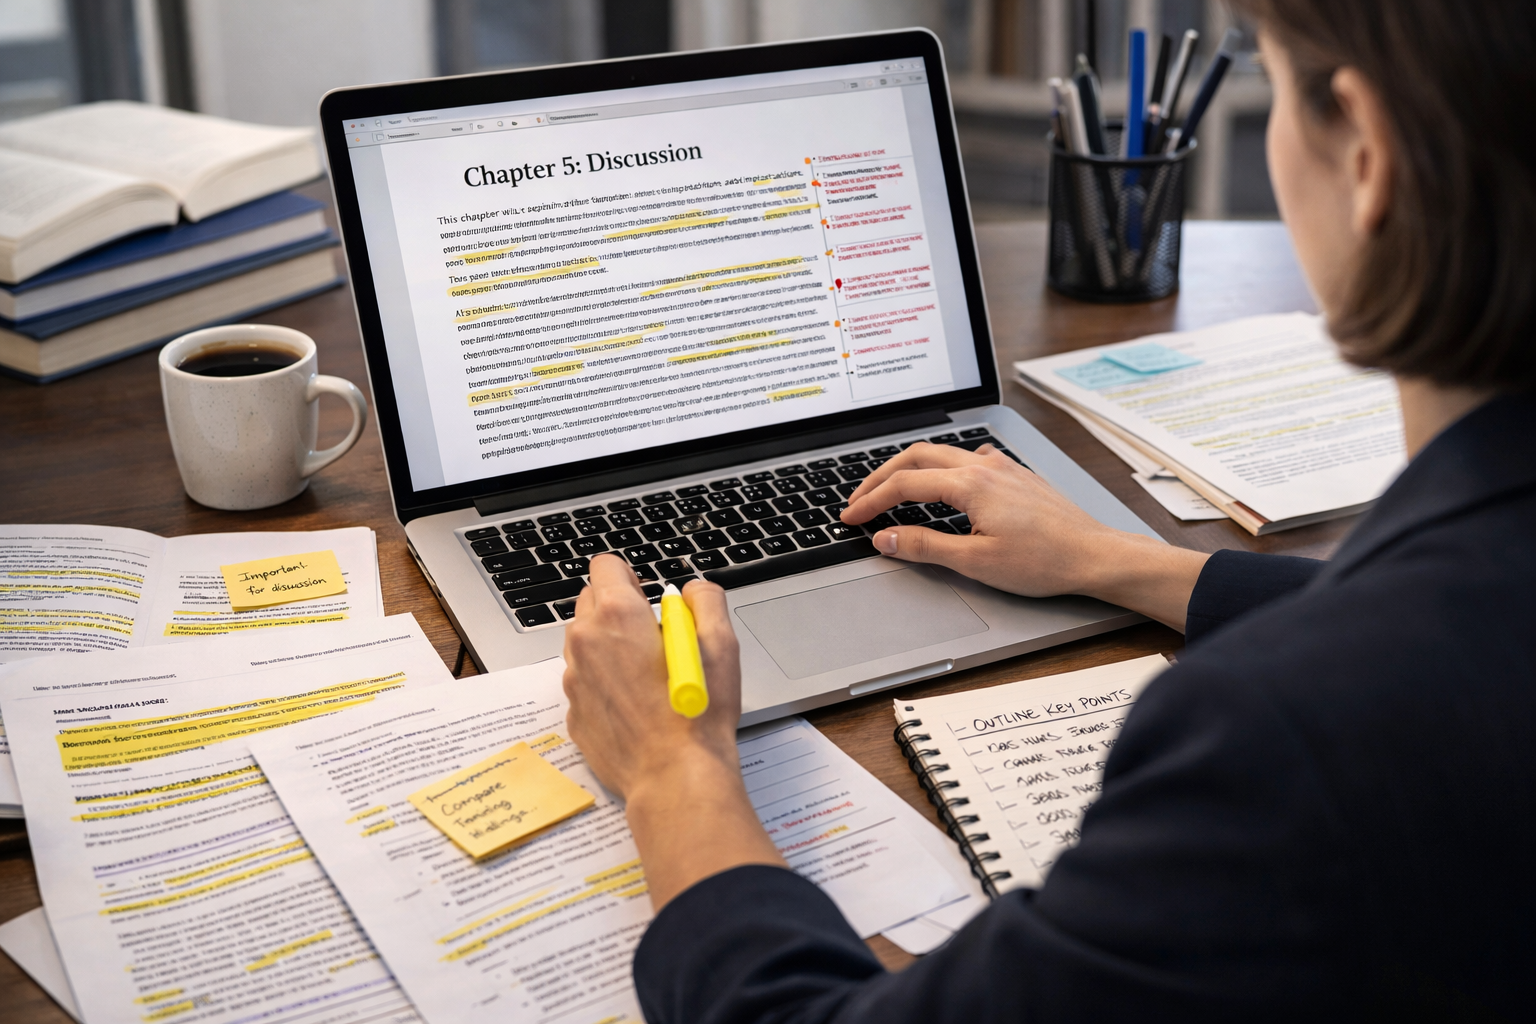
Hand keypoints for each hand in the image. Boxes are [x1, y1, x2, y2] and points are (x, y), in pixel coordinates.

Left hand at [562, 554, 782, 907]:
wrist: (675, 778)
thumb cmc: (697, 715)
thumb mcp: (721, 643)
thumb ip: (705, 600)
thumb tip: (691, 590)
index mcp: (619, 616)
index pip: (605, 567)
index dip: (629, 577)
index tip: (646, 597)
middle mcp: (587, 642)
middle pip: (590, 602)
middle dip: (618, 610)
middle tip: (653, 638)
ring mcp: (575, 680)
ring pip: (585, 644)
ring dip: (610, 648)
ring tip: (647, 676)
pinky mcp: (575, 713)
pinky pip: (586, 683)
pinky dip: (605, 685)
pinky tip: (636, 707)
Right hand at [841, 442, 1208, 629]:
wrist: (1095, 555)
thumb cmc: (1045, 561)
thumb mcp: (975, 561)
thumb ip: (924, 547)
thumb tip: (885, 539)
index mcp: (970, 484)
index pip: (904, 484)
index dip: (871, 501)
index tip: (851, 518)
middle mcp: (983, 466)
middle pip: (916, 456)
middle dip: (881, 476)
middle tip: (860, 500)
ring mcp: (1001, 467)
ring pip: (941, 453)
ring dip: (909, 468)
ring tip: (890, 489)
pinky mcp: (1015, 475)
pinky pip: (967, 458)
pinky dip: (941, 466)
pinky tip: (943, 482)